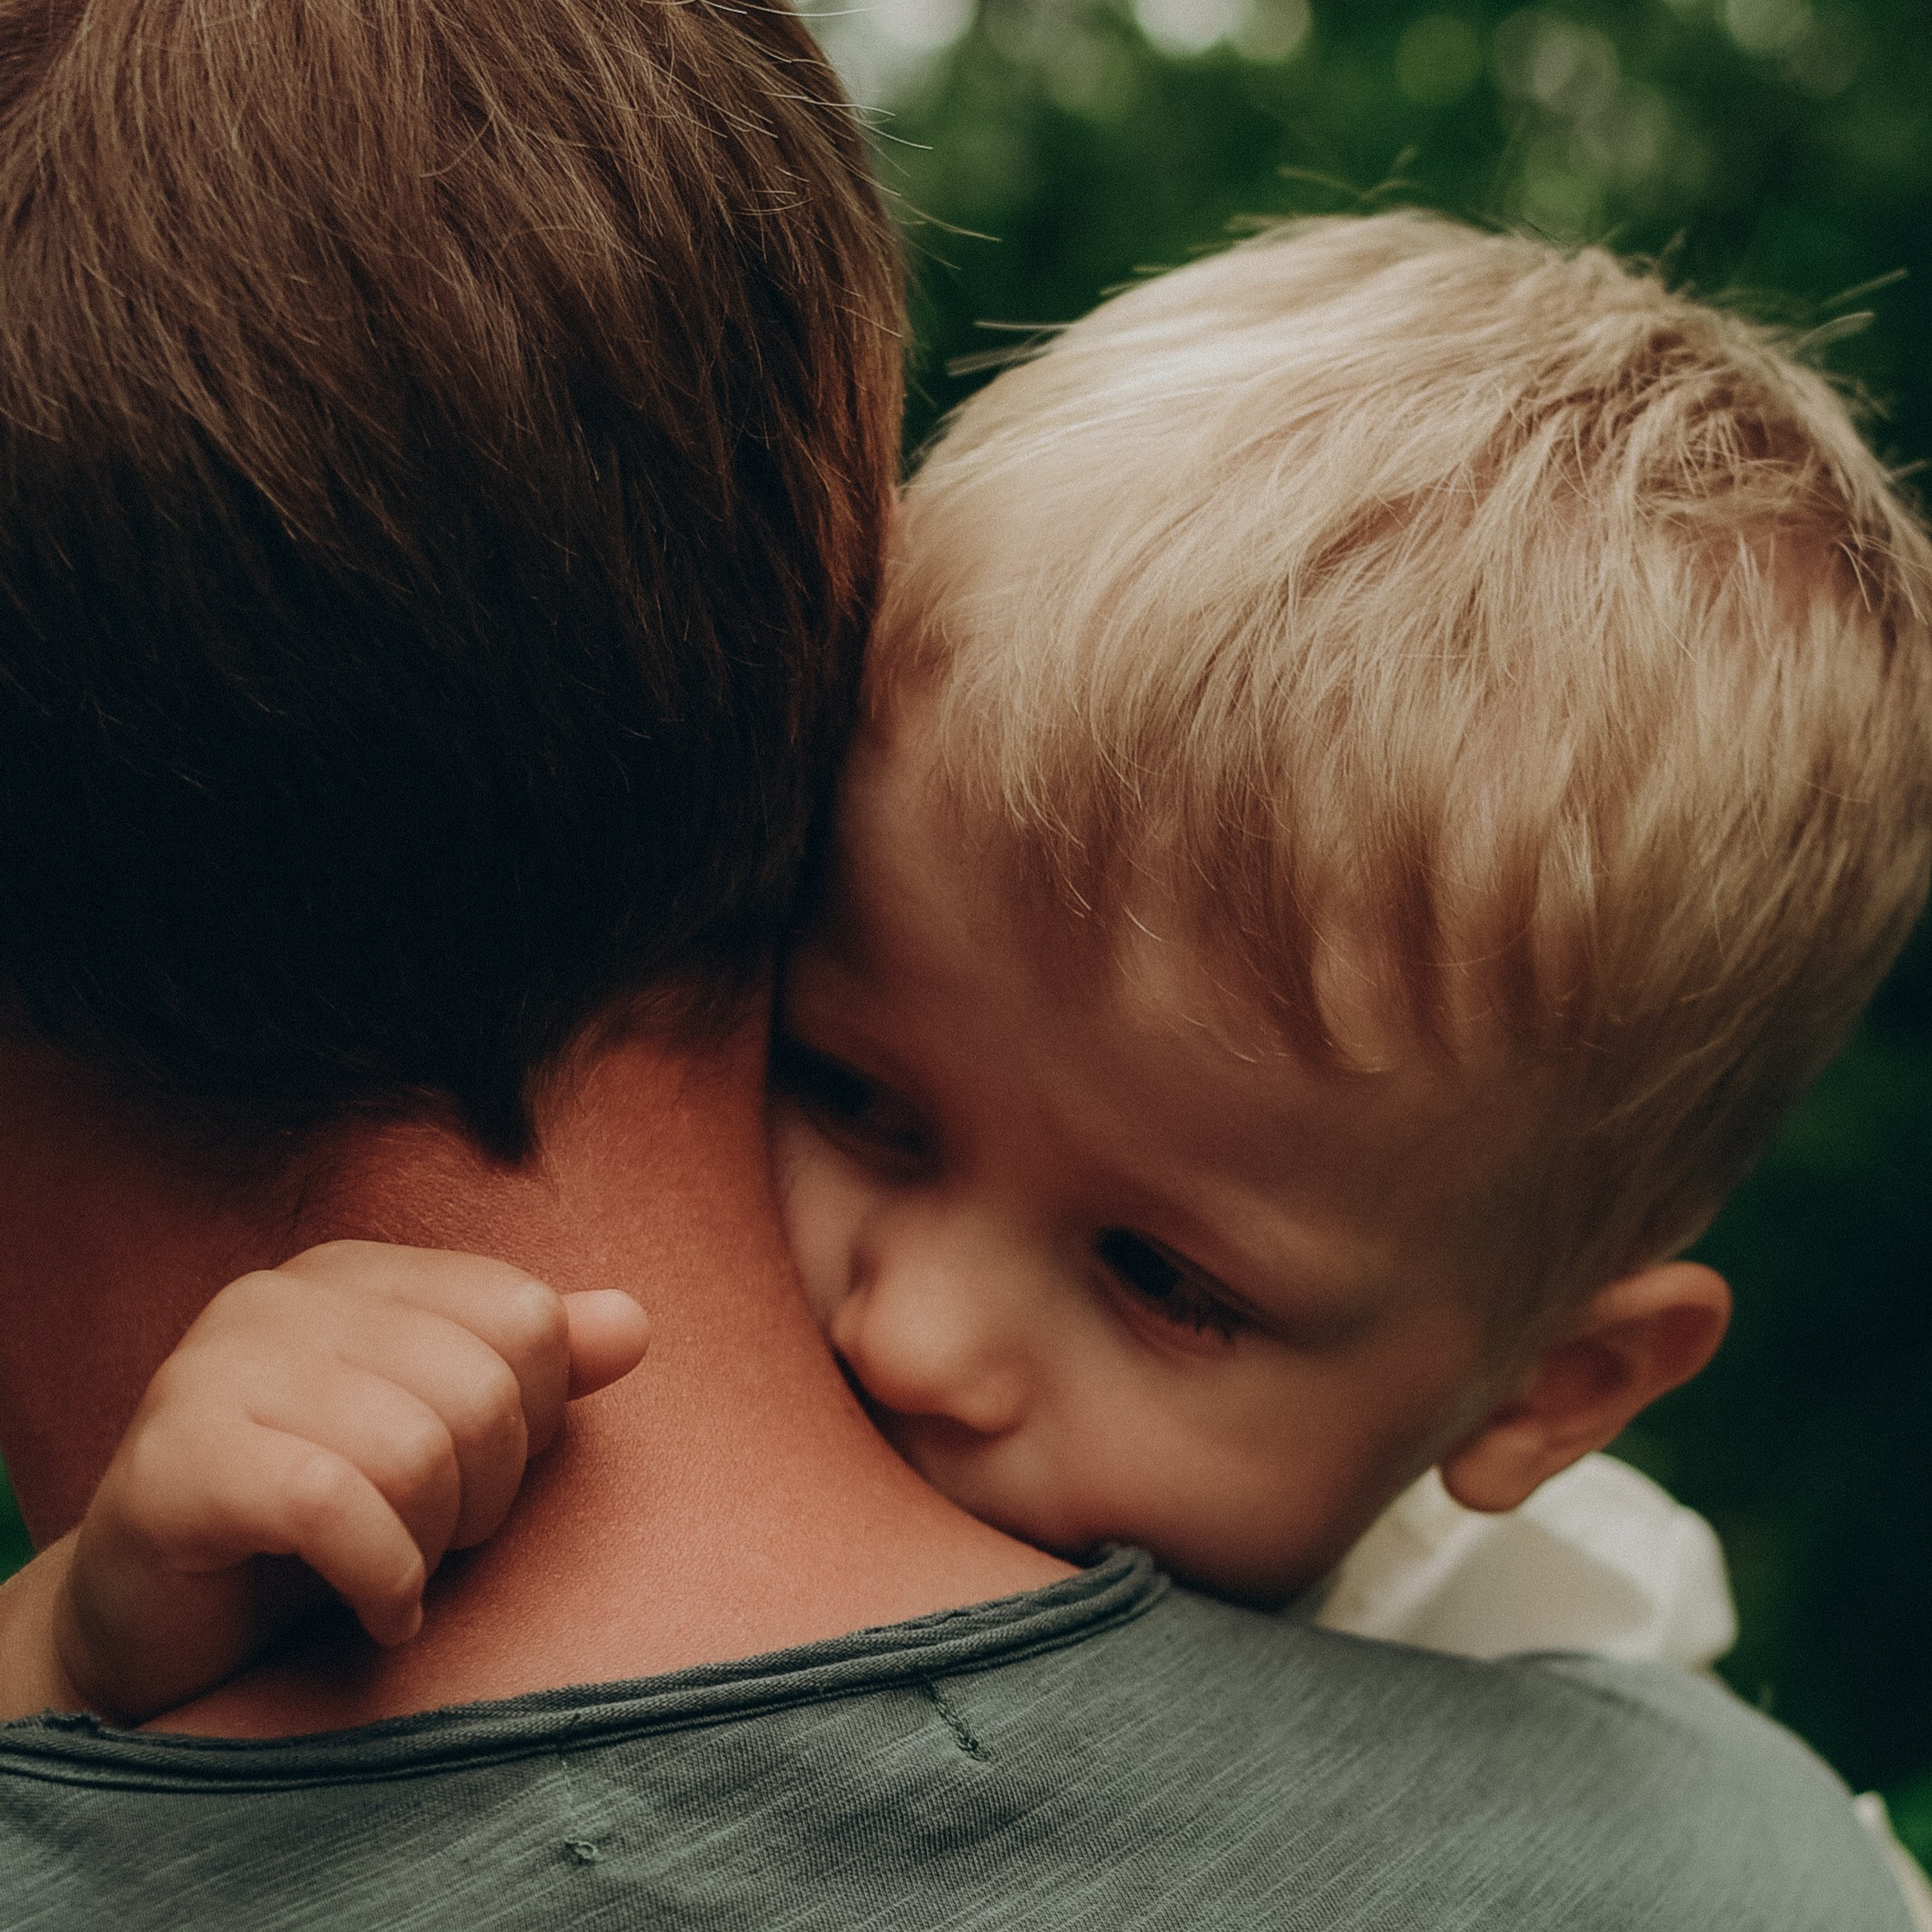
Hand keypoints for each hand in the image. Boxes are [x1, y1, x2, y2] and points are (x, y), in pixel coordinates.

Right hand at [33, 1242, 648, 1724]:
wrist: (155, 1629)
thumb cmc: (317, 1528)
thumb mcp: (446, 1438)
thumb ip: (537, 1372)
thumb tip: (633, 1323)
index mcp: (356, 1273)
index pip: (525, 1316)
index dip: (533, 1419)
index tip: (479, 1478)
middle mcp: (279, 1298)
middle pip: (483, 1387)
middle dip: (485, 1494)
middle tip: (435, 1542)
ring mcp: (213, 1370)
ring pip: (418, 1450)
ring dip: (431, 1544)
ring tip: (396, 1571)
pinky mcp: (175, 1462)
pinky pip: (337, 1506)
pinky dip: (383, 1579)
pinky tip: (378, 1611)